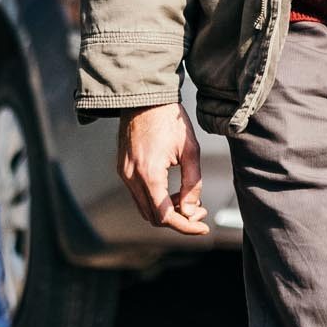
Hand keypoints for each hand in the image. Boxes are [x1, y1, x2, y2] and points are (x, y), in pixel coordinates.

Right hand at [118, 101, 207, 233]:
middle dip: (179, 220)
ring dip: (167, 211)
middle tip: (200, 211)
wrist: (145, 98)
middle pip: (153, 218)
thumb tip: (191, 211)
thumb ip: (193, 183)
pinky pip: (139, 196)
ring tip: (188, 201)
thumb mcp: (190, 150)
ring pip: (145, 209)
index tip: (203, 228)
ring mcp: (125, 174)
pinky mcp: (123, 169)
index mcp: (149, 174)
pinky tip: (173, 192)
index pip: (165, 216)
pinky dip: (156, 201)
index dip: (186, 227)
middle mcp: (132, 177)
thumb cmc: (170, 120)